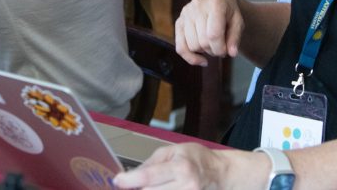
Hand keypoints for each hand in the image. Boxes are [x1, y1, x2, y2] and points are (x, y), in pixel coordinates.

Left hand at [113, 143, 231, 189]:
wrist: (219, 173)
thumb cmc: (195, 158)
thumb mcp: (172, 151)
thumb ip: (149, 164)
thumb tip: (129, 176)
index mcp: (181, 167)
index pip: (149, 176)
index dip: (129, 180)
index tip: (118, 181)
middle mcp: (186, 186)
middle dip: (136, 189)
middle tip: (130, 184)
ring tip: (146, 186)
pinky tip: (157, 189)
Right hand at [175, 0, 243, 66]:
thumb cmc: (228, 11)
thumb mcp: (238, 21)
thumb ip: (235, 37)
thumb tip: (232, 53)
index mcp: (215, 3)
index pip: (214, 35)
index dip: (220, 49)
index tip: (226, 51)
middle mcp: (197, 6)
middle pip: (203, 42)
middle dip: (214, 51)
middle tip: (220, 47)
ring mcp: (186, 13)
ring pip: (192, 46)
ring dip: (204, 51)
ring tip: (211, 44)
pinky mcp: (179, 21)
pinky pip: (180, 47)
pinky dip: (190, 57)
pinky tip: (200, 58)